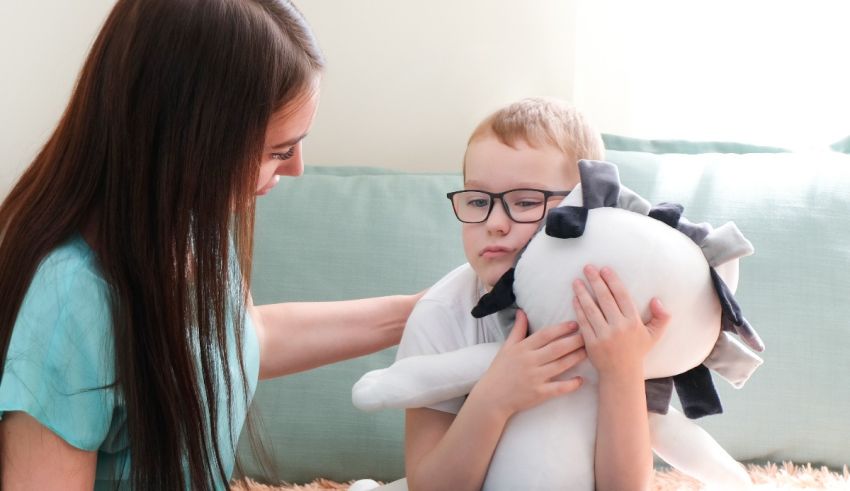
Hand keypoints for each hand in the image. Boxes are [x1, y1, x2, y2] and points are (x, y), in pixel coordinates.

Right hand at [470, 310, 585, 418]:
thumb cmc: (500, 370)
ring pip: (560, 366)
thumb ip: (517, 329)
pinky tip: (581, 380)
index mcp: (522, 349)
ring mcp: (535, 378)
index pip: (545, 335)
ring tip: (589, 351)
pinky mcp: (538, 394)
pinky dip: (570, 384)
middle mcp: (529, 362)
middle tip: (589, 335)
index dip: (561, 328)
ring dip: (576, 358)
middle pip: (556, 348)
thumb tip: (521, 311)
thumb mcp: (506, 347)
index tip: (575, 323)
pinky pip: (558, 388)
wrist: (492, 397)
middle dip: (574, 341)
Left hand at [572, 265, 669, 376]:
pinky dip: (578, 309)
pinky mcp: (591, 343)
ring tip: (576, 281)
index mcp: (633, 322)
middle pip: (604, 298)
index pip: (621, 295)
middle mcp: (619, 327)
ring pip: (591, 309)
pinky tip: (574, 298)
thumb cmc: (636, 351)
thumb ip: (661, 317)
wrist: (621, 374)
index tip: (604, 269)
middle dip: (595, 280)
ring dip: (582, 293)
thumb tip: (657, 300)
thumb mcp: (654, 335)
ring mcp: (604, 335)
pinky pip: (583, 322)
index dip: (612, 280)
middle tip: (587, 267)